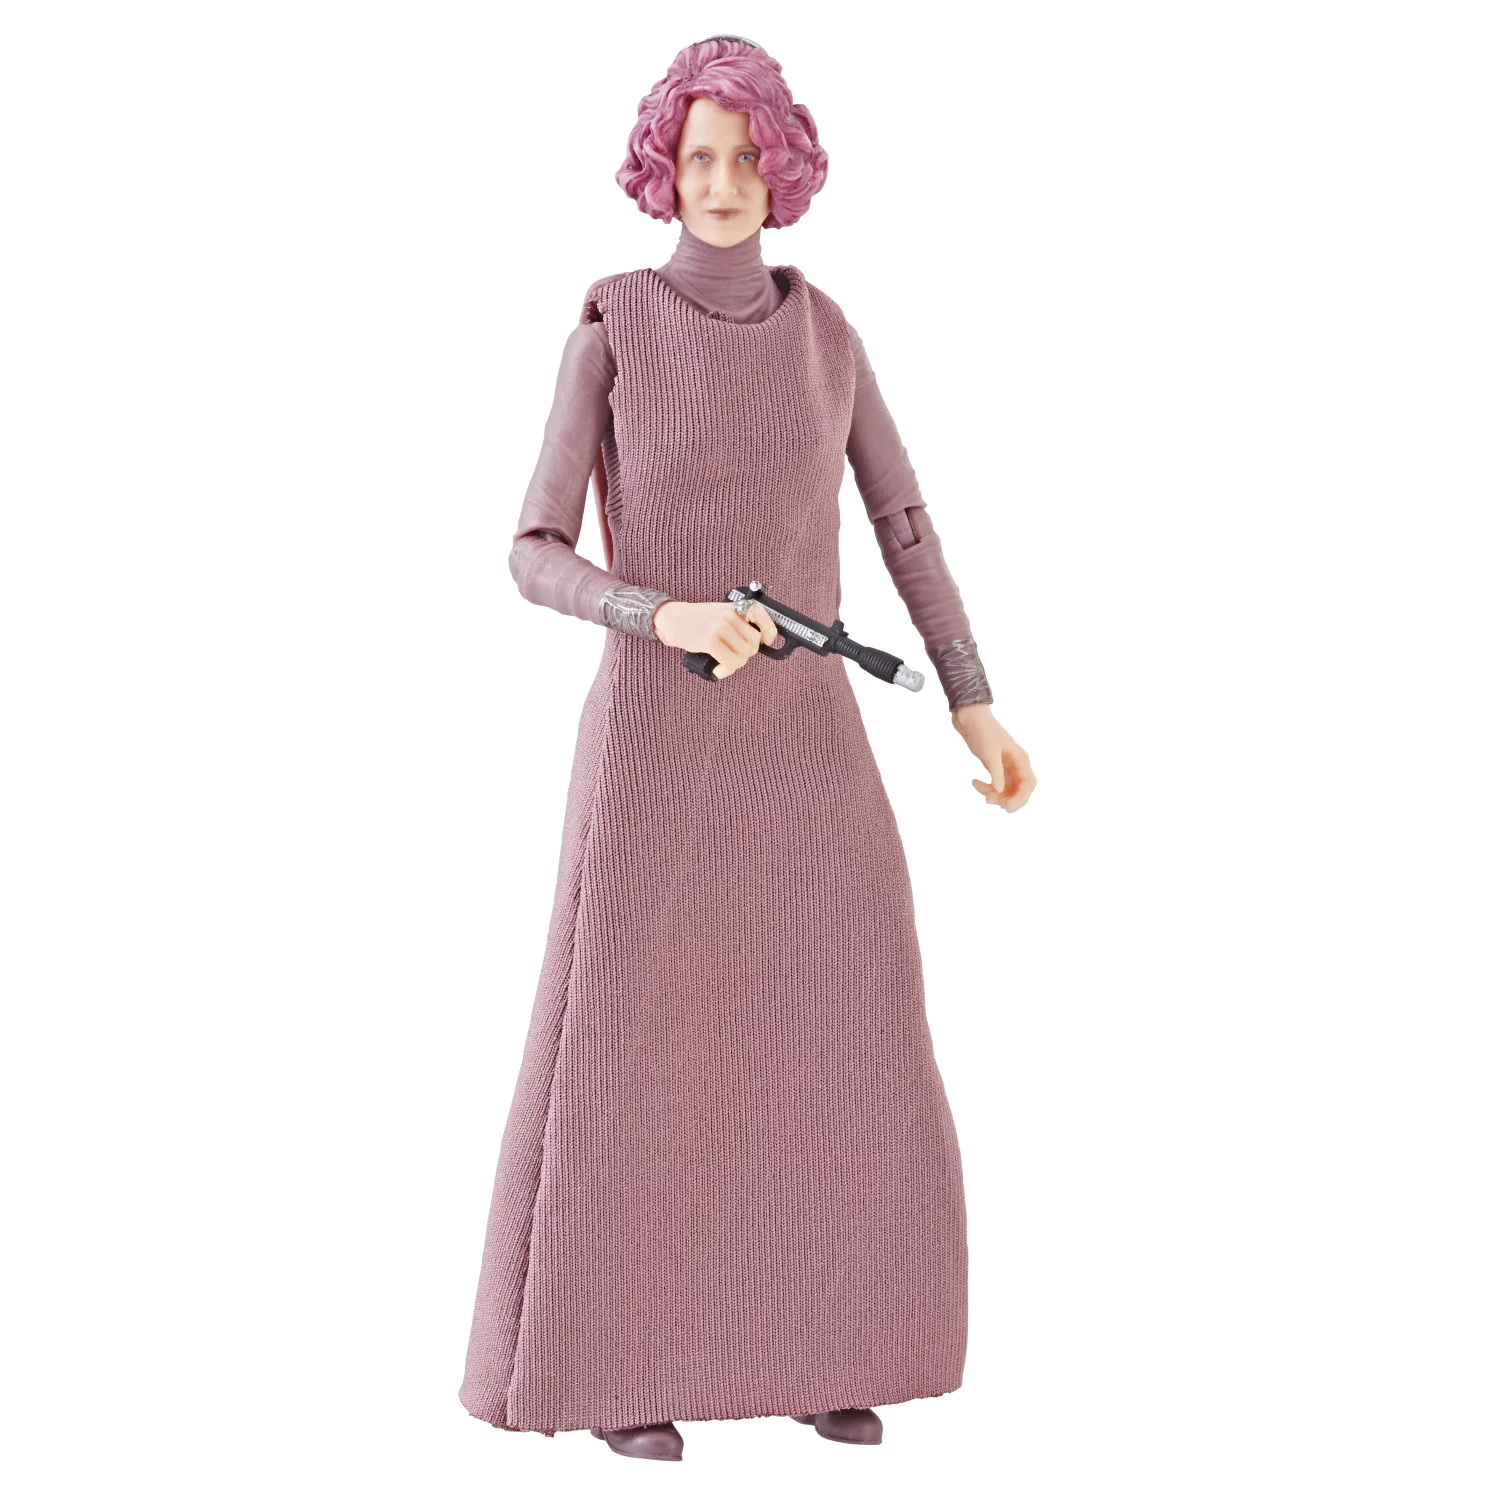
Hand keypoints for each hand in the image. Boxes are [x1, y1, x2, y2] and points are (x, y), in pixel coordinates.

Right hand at [652, 600, 779, 678]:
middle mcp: (730, 615)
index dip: (769, 633)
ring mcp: (720, 627)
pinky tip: (718, 670)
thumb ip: (738, 623)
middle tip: (734, 656)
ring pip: (743, 655)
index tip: (765, 642)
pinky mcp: (710, 641)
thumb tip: (755, 644)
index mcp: (735, 607)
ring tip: (725, 664)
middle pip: (754, 642)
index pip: (762, 616)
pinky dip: (726, 671)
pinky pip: (729, 662)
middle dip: (747, 654)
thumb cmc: (697, 620)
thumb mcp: (721, 613)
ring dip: (735, 665)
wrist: (672, 619)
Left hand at [951, 704, 1035, 811]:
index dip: (1021, 798)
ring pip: (1007, 789)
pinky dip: (986, 788)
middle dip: (1008, 799)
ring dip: (994, 795)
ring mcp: (1006, 765)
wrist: (969, 717)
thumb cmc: (981, 731)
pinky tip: (974, 782)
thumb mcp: (988, 753)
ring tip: (979, 790)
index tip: (1007, 807)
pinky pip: (996, 784)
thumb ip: (996, 772)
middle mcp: (1016, 763)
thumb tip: (999, 792)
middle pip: (1020, 789)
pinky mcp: (995, 765)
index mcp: (1020, 758)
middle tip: (991, 802)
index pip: (1029, 783)